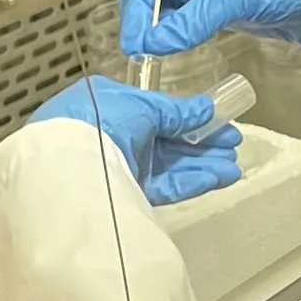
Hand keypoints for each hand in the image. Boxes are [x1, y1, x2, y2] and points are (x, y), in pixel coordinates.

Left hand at [30, 77, 241, 206]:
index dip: (188, 117)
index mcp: (107, 105)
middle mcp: (111, 135)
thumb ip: (177, 111)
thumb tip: (207, 110)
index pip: (155, 112)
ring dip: (202, 164)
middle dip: (201, 143)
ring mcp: (118, 167)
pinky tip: (220, 177)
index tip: (218, 120)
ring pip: (167, 165)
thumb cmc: (96, 121)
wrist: (66, 166)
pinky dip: (191, 181)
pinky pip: (163, 185)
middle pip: (165, 140)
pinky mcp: (124, 194)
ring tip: (233, 165)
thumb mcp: (141, 106)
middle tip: (233, 144)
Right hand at [120, 0, 300, 58]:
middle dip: (146, 18)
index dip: (137, 5)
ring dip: (164, 30)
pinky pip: (197, 22)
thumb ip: (191, 21)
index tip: (134, 40)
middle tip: (140, 53)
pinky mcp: (233, 10)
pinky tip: (178, 52)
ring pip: (177, 9)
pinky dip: (184, 36)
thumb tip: (151, 44)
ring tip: (155, 57)